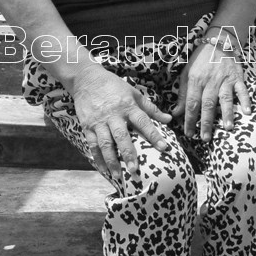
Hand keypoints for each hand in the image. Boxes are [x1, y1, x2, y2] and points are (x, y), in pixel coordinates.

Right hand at [67, 65, 171, 180]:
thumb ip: (151, 108)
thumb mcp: (134, 93)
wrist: (86, 79)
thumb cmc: (114, 86)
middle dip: (128, 154)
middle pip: (121, 136)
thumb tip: (169, 119)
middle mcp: (113, 115)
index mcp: (128, 106)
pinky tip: (104, 170)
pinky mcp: (87, 126)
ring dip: (112, 161)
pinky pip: (92, 145)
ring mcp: (99, 122)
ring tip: (118, 176)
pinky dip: (98, 158)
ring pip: (105, 144)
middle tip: (135, 170)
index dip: (154, 135)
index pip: (143, 121)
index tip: (163, 148)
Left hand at [173, 43, 252, 141]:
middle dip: (206, 122)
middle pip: (208, 104)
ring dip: (226, 114)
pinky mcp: (237, 77)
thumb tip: (176, 112)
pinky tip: (247, 112)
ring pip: (225, 98)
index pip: (191, 103)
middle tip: (205, 138)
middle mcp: (210, 81)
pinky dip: (245, 100)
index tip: (189, 133)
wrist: (218, 41)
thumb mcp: (187, 73)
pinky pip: (242, 90)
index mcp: (195, 80)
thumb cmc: (200, 60)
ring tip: (227, 128)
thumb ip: (182, 94)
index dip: (189, 119)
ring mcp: (225, 79)